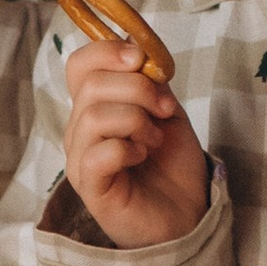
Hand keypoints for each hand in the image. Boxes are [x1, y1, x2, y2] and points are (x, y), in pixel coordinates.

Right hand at [62, 42, 209, 249]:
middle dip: (138, 88)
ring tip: (153, 140)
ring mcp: (81, 160)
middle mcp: (80, 131)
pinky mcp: (91, 187)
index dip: (107, 52)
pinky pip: (100, 153)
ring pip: (94, 117)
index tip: (141, 60)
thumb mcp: (166, 111)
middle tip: (164, 110)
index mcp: (95, 107)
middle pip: (91, 86)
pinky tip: (141, 157)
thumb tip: (138, 52)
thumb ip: (151, 82)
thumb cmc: (172, 165)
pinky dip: (127, 148)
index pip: (79, 65)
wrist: (187, 214)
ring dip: (136, 121)